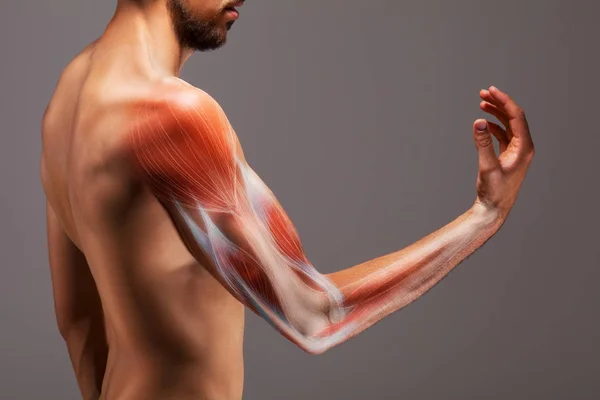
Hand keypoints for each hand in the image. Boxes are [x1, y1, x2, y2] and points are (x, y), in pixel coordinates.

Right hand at [472, 86, 534, 219]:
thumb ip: (482, 143)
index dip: (504, 101)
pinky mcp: (508, 154)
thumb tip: (479, 121)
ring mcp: (517, 150)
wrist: (494, 208)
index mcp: (525, 147)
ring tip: (482, 102)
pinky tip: (484, 121)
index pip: (516, 117)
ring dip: (496, 112)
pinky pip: (504, 133)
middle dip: (499, 103)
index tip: (491, 91)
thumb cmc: (494, 191)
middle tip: (483, 93)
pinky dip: (494, 125)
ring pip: (508, 124)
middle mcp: (524, 147)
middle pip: (513, 117)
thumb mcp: (487, 166)